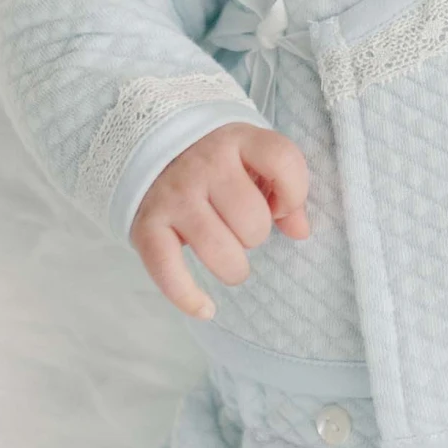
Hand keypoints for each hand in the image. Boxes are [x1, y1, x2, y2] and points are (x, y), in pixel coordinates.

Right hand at [129, 122, 310, 319]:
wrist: (149, 146)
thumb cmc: (216, 161)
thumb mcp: (252, 159)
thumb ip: (284, 188)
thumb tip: (301, 231)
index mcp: (238, 139)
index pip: (282, 160)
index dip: (294, 192)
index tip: (280, 206)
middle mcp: (206, 163)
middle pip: (252, 219)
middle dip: (256, 235)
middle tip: (241, 228)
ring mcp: (174, 195)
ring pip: (220, 250)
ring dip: (233, 267)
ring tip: (229, 259)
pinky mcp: (146, 225)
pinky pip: (169, 271)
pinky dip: (189, 298)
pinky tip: (206, 308)